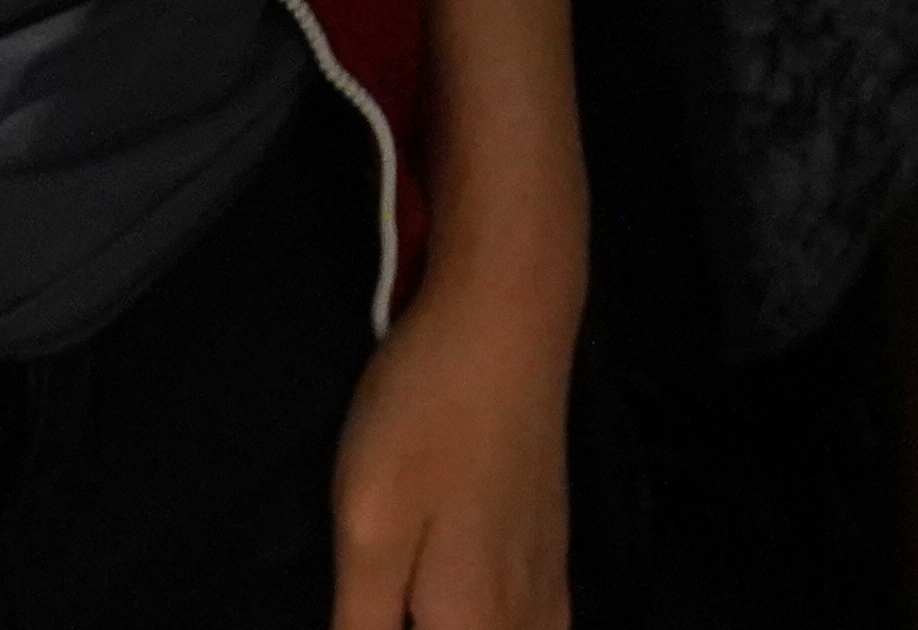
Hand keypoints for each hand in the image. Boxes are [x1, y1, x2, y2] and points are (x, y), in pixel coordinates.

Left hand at [327, 243, 574, 629]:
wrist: (509, 319)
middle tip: (380, 610)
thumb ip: (364, 626)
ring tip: (417, 611)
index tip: (365, 618)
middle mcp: (526, 620)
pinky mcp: (553, 549)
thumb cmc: (427, 419)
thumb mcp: (368, 527)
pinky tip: (484, 620)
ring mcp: (549, 583)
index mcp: (476, 625)